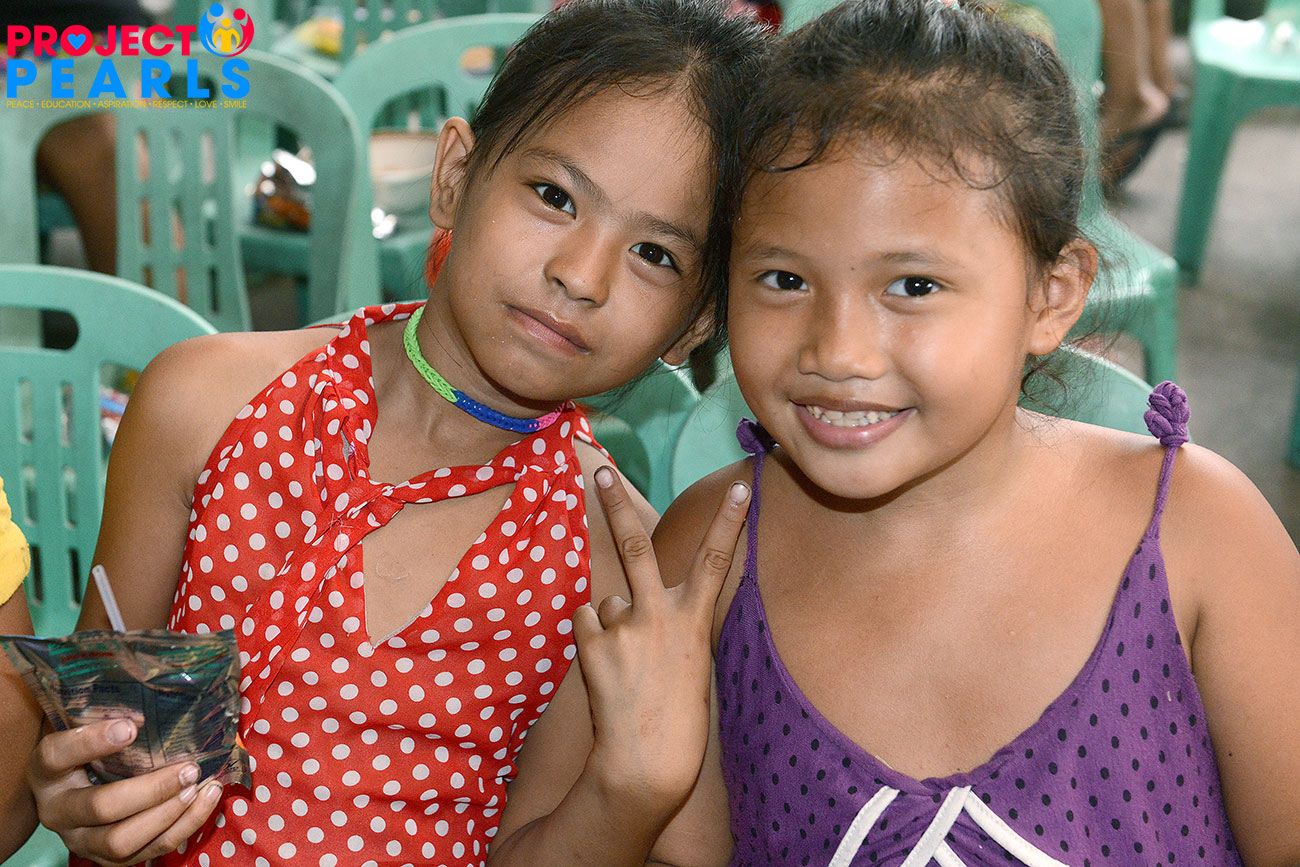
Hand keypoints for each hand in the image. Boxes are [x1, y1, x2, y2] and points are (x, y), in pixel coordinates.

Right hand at [27, 718, 221, 864]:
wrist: (80, 787)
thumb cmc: (95, 746)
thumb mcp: (90, 724)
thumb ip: (112, 708)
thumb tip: (160, 676)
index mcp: (47, 769)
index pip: (57, 754)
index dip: (91, 741)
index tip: (130, 726)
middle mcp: (58, 810)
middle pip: (100, 807)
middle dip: (150, 790)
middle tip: (188, 768)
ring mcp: (82, 839)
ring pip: (122, 840)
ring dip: (168, 814)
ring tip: (199, 785)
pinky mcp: (109, 858)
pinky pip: (148, 851)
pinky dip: (183, 827)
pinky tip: (206, 799)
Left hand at [577, 467, 748, 813]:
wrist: (645, 764)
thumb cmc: (676, 718)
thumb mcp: (688, 661)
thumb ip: (664, 622)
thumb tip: (620, 596)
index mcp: (693, 621)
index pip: (715, 560)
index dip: (730, 521)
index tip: (741, 487)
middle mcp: (658, 616)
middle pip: (634, 545)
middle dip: (615, 503)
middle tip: (598, 470)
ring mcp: (622, 629)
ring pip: (607, 600)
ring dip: (611, 622)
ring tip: (624, 663)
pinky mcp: (592, 646)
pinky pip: (587, 624)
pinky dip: (592, 639)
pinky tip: (606, 669)